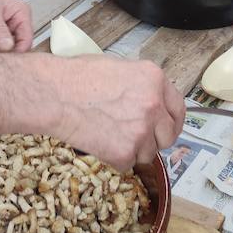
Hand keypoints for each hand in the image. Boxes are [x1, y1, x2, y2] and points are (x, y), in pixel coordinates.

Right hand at [49, 57, 185, 168]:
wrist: (55, 94)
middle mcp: (154, 104)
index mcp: (154, 79)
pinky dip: (114, 158)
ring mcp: (141, 131)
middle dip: (154, 139)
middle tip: (136, 137)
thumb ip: (141, 86)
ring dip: (132, 149)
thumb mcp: (119, 68)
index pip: (178, 108)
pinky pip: (127, 164)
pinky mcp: (125, 153)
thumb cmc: (77, 77)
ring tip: (108, 134)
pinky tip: (99, 142)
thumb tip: (148, 101)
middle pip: (168, 135)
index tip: (165, 127)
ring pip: (148, 153)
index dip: (171, 120)